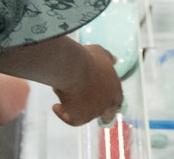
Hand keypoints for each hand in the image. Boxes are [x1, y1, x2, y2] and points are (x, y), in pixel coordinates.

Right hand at [0, 37, 123, 126]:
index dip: (107, 99)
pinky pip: (70, 119)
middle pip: (105, 114)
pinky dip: (62, 113)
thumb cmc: (88, 60)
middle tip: (82, 103)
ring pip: (85, 115)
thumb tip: (114, 59)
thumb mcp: (102, 54)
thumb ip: (108, 58)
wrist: (75, 68)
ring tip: (64, 93)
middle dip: (94, 108)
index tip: (98, 95)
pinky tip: (56, 106)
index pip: (116, 101)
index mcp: (116, 91)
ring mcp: (94, 113)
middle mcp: (107, 105)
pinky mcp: (79, 119)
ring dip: (76, 106)